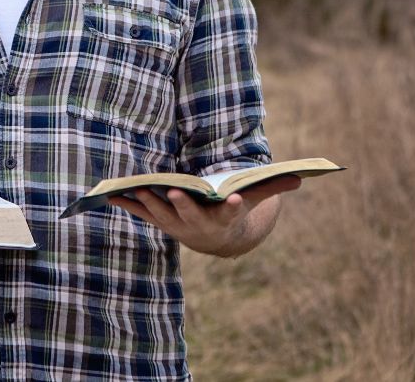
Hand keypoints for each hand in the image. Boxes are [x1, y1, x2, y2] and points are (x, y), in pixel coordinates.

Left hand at [109, 175, 301, 256]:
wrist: (216, 239)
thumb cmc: (234, 208)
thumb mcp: (254, 198)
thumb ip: (273, 186)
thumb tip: (303, 176)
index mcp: (225, 217)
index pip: (231, 212)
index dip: (232, 206)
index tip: (232, 199)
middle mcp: (200, 225)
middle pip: (191, 215)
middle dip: (182, 205)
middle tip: (173, 192)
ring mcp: (178, 225)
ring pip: (162, 215)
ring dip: (150, 203)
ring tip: (138, 188)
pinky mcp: (161, 222)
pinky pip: (142, 214)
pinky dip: (129, 205)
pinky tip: (112, 195)